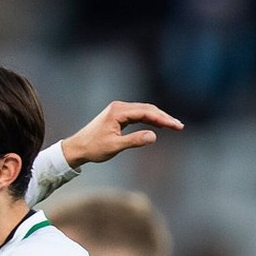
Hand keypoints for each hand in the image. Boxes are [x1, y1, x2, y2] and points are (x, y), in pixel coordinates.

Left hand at [61, 101, 182, 167]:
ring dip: (158, 118)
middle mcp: (119, 107)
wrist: (76, 149)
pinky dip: (149, 119)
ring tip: (173, 126)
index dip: (163, 119)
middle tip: (179, 126)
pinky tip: (158, 125)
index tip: (176, 126)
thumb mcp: (114, 147)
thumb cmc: (93, 149)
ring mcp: (118, 110)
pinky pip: (137, 115)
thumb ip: (134, 141)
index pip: (146, 112)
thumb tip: (153, 136)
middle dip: (164, 117)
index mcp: (118, 111)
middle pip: (147, 109)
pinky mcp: (117, 115)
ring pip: (144, 111)